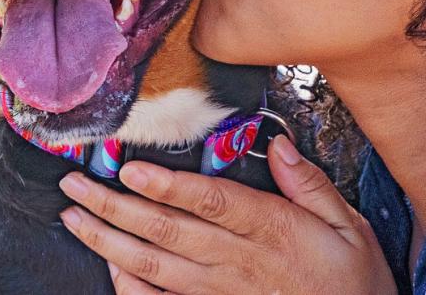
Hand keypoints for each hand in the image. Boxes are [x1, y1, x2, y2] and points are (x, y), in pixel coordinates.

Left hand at [57, 134, 396, 294]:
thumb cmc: (352, 284)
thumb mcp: (350, 228)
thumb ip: (310, 185)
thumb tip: (279, 145)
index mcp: (272, 230)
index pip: (211, 202)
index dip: (167, 186)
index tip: (130, 167)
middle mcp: (238, 261)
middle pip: (167, 230)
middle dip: (114, 205)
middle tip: (76, 182)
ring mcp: (219, 293)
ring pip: (153, 266)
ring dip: (109, 241)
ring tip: (74, 216)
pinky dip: (131, 287)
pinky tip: (108, 266)